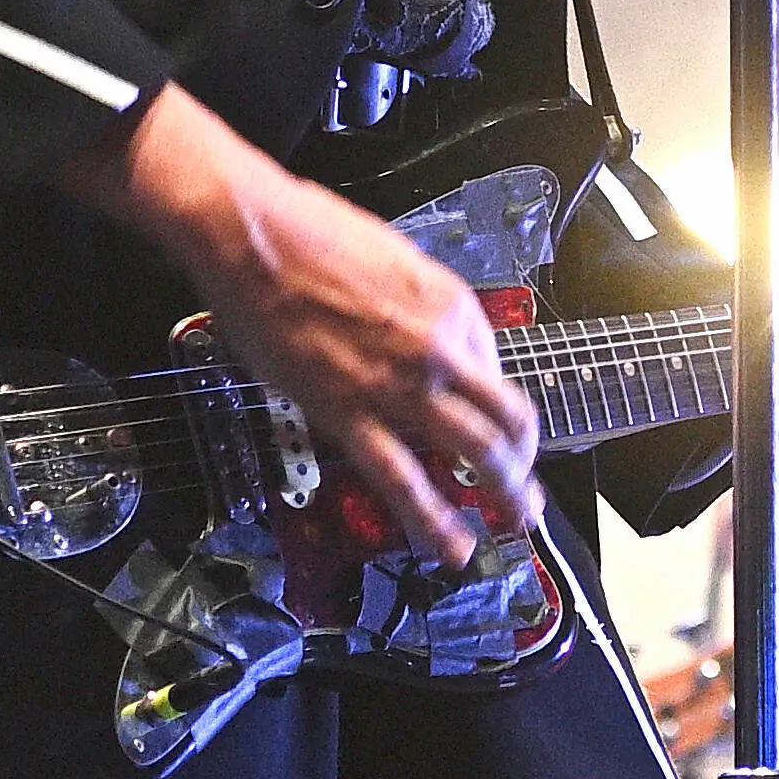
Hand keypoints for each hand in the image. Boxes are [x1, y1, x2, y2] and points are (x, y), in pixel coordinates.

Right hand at [67, 83, 535, 568]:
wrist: (252, 233)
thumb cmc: (310, 233)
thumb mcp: (393, 259)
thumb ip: (419, 306)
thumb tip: (424, 335)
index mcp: (451, 304)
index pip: (495, 370)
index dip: (495, 407)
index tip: (493, 426)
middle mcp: (439, 347)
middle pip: (507, 417)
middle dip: (524, 462)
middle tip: (526, 489)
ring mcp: (399, 384)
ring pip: (476, 452)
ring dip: (504, 494)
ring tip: (514, 522)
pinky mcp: (350, 414)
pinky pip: (403, 480)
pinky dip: (433, 520)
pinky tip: (451, 545)